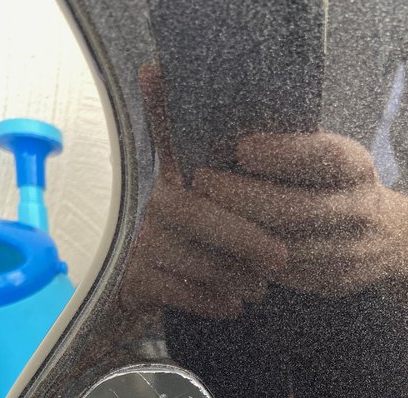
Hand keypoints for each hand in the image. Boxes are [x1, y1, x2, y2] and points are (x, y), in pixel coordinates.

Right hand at [121, 65, 287, 319]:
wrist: (125, 292)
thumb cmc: (176, 241)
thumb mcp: (186, 194)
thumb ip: (200, 151)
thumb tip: (187, 81)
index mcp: (164, 176)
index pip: (170, 138)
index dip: (178, 121)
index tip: (212, 128)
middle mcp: (146, 204)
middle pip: (200, 215)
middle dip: (247, 239)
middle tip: (281, 258)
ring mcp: (136, 242)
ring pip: (198, 258)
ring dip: (237, 276)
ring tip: (260, 287)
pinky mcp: (133, 280)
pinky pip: (182, 292)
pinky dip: (212, 301)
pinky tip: (232, 306)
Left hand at [192, 132, 407, 297]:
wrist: (402, 243)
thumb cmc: (346, 189)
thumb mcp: (336, 161)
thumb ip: (296, 152)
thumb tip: (227, 134)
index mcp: (359, 169)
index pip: (324, 157)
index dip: (283, 153)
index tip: (242, 148)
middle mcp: (361, 211)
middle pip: (296, 209)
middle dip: (242, 197)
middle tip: (202, 184)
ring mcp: (352, 254)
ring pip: (285, 248)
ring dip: (240, 234)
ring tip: (204, 216)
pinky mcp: (337, 284)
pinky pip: (286, 275)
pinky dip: (252, 261)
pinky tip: (225, 247)